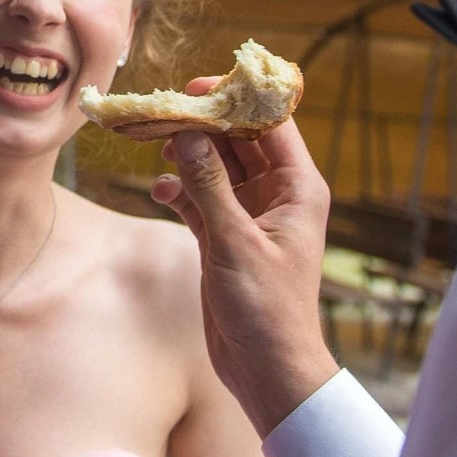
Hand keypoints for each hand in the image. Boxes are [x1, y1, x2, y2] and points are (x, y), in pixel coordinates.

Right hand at [152, 87, 341, 436]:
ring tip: (159, 148)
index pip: (270, 125)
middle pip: (239, 141)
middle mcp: (277, 196)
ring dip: (189, 156)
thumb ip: (210, 186)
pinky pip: (201, 198)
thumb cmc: (267, 309)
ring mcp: (250, 216)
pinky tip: (160, 192)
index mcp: (298, 189)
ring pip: (216, 167)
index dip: (237, 100)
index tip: (197, 88)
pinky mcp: (225, 237)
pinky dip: (180, 192)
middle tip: (165, 114)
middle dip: (203, 126)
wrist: (268, 369)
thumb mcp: (235, 242)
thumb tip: (187, 135)